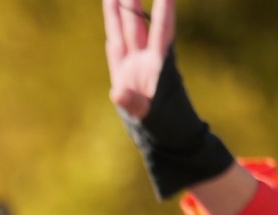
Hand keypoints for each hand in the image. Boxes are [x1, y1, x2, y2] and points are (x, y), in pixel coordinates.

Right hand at [104, 0, 174, 119]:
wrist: (166, 139)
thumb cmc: (166, 127)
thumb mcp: (152, 117)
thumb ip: (136, 104)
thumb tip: (117, 93)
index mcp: (158, 65)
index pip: (160, 30)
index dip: (163, 10)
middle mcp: (145, 62)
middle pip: (136, 25)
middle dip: (131, 3)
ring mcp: (134, 70)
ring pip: (125, 35)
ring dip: (118, 16)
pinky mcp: (125, 80)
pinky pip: (117, 56)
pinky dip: (113, 40)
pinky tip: (111, 30)